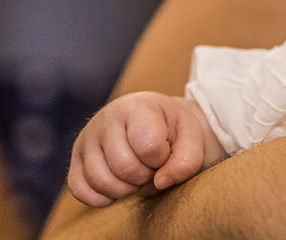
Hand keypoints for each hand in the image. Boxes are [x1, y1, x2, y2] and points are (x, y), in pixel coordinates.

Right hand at [67, 92, 220, 206]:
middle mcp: (105, 119)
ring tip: (137, 173)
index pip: (147, 145)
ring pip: (101, 182)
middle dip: (145, 175)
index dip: (161, 158)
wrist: (157, 125)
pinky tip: (119, 185)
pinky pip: (81, 191)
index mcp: (137, 106)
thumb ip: (187, 159)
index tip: (165, 150)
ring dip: (126, 189)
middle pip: (123, 167)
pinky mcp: (75, 161)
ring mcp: (86, 140)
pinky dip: (102, 197)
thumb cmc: (175, 130)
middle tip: (152, 165)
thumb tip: (161, 182)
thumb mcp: (192, 137)